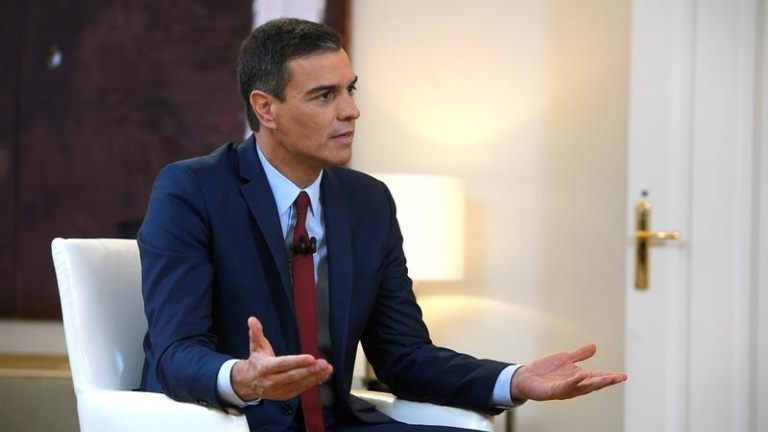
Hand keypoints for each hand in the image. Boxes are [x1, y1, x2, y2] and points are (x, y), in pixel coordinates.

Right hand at [231, 316, 332, 401]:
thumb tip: (252, 319)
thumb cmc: (257, 362)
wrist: (249, 383)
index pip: (283, 364)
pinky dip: (313, 382)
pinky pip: (301, 388)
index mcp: (265, 368)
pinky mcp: (286, 395)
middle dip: (310, 369)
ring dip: (315, 376)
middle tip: (323, 363)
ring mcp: (279, 390)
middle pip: (293, 375)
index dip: (297, 361)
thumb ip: (256, 333)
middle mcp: (271, 381)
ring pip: (299, 383)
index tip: (310, 357)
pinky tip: (323, 375)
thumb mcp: (255, 346)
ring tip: (327, 368)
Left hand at [511, 344, 626, 400]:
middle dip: (607, 381)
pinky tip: (581, 375)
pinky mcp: (554, 391)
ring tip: (608, 378)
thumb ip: (579, 354)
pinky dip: (574, 381)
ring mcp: (565, 389)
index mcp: (578, 377)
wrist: (526, 376)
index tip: (623, 376)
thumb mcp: (565, 358)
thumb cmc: (545, 369)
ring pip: (583, 387)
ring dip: (595, 383)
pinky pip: (566, 386)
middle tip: (620, 378)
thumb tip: (594, 346)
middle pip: (594, 384)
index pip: (597, 377)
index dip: (610, 376)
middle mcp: (574, 385)